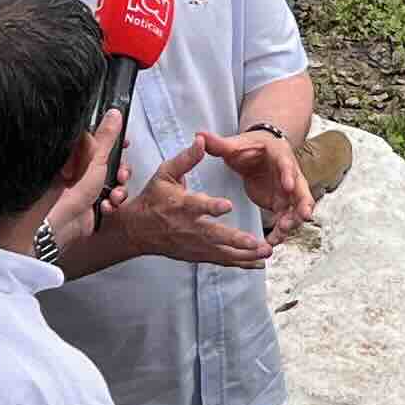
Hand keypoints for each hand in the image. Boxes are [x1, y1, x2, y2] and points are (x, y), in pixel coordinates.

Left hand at [37, 115, 121, 261]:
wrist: (62, 225)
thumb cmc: (70, 192)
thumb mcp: (95, 160)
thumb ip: (107, 136)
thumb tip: (114, 112)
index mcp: (78, 154)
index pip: (101, 141)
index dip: (116, 143)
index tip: (125, 145)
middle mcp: (81, 169)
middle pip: (111, 162)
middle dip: (121, 170)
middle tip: (121, 175)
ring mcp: (86, 186)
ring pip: (113, 182)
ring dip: (119, 189)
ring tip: (114, 195)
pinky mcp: (91, 203)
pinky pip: (110, 198)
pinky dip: (111, 202)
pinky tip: (106, 206)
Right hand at [100, 139, 273, 269]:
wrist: (138, 230)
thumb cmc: (154, 198)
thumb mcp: (165, 174)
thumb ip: (186, 159)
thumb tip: (201, 139)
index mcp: (181, 205)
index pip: (197, 206)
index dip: (211, 206)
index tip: (228, 205)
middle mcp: (189, 227)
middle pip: (214, 236)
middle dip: (236, 240)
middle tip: (256, 243)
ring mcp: (194, 244)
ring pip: (221, 252)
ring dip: (244, 255)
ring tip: (266, 252)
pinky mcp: (197, 255)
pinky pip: (221, 261)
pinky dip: (239, 264)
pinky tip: (258, 265)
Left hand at [204, 125, 312, 243]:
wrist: (260, 152)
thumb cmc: (249, 147)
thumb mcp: (234, 145)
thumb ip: (219, 143)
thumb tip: (199, 134)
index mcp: (279, 155)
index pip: (286, 164)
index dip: (289, 175)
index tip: (288, 186)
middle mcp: (289, 174)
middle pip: (301, 189)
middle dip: (303, 203)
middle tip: (303, 216)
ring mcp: (287, 191)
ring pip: (295, 208)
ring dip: (292, 221)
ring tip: (282, 234)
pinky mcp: (280, 203)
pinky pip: (285, 219)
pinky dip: (282, 230)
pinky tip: (272, 243)